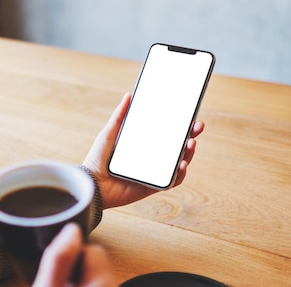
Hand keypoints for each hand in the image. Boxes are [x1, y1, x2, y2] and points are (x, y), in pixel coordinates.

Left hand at [83, 93, 204, 208]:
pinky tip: (182, 164)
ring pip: (179, 162)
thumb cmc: (98, 159)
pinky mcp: (153, 187)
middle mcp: (151, 158)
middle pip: (177, 146)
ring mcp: (153, 172)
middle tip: (198, 126)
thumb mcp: (109, 133)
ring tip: (190, 143)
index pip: (166, 132)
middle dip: (191, 136)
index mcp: (144, 144)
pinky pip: (172, 181)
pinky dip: (180, 173)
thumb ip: (119, 116)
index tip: (190, 114)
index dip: (180, 124)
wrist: (92, 184)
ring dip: (189, 153)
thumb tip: (129, 95)